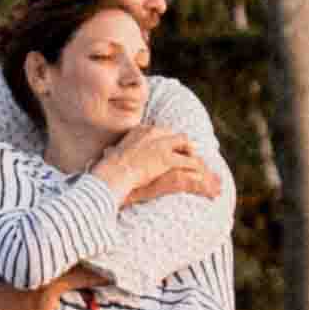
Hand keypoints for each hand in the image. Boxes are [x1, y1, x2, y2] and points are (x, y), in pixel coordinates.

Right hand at [97, 123, 226, 207]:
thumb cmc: (107, 169)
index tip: (178, 150)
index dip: (173, 143)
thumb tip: (107, 153)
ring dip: (194, 159)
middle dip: (187, 149)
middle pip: (178, 138)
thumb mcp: (111, 155)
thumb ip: (116, 152)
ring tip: (202, 170)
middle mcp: (153, 133)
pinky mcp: (167, 158)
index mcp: (140, 131)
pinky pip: (188, 162)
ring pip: (187, 147)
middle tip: (194, 159)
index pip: (164, 132)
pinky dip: (196, 170)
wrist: (110, 173)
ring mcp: (161, 145)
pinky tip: (201, 178)